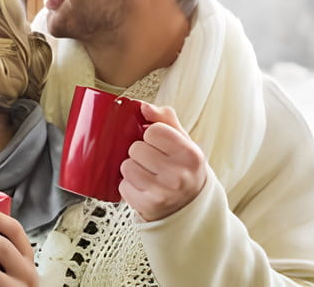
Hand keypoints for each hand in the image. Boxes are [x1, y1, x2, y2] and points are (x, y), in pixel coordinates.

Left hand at [119, 102, 206, 221]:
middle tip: (152, 162)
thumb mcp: (182, 142)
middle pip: (135, 148)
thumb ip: (165, 120)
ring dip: (132, 169)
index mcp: (190, 154)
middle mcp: (179, 175)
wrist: (189, 207)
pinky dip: (129, 186)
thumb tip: (144, 106)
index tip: (159, 144)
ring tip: (147, 175)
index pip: (153, 130)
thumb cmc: (182, 168)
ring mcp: (163, 193)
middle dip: (140, 152)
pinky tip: (143, 189)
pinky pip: (122, 186)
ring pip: (126, 166)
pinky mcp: (148, 206)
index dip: (151, 135)